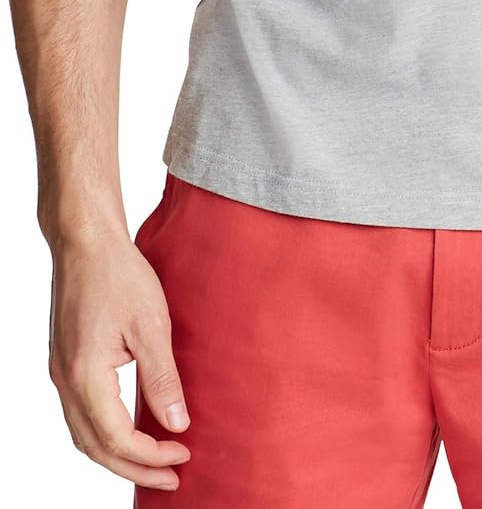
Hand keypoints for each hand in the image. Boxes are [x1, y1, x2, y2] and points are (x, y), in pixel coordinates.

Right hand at [47, 226, 191, 491]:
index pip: (117, 439)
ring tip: (153, 461)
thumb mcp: (151, 324)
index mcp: (85, 376)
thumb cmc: (118, 273)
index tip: (184, 455)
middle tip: (171, 478)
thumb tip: (177, 425)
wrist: (85, 240)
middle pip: (95, 448)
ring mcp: (60, 372)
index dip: (152, 456)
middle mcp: (65, 381)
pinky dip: (104, 432)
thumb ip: (162, 378)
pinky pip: (80, 413)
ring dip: (117, 455)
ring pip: (83, 434)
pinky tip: (130, 427)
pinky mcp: (64, 361)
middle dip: (134, 468)